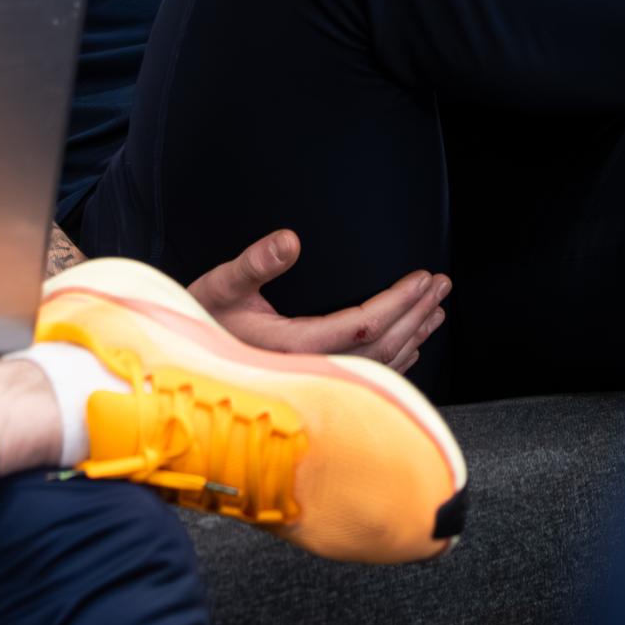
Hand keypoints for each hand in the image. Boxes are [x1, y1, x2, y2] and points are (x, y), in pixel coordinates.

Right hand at [189, 230, 448, 372]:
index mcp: (295, 347)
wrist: (182, 368)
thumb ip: (256, 262)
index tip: (423, 277)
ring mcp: (316, 382)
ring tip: (437, 308)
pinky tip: (411, 345)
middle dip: (416, 313)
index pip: (364, 322)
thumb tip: (291, 239)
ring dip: (414, 334)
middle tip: (442, 286)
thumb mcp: (222, 284)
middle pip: (382, 345)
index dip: (399, 300)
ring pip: (380, 364)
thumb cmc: (200, 321)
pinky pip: (368, 376)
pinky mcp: (316, 385)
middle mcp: (312, 371)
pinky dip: (397, 359)